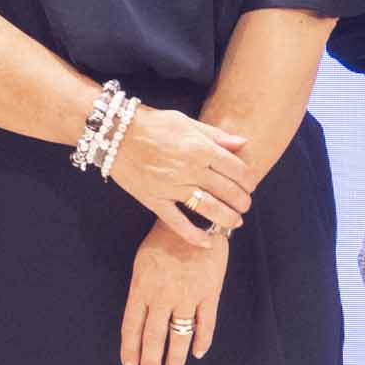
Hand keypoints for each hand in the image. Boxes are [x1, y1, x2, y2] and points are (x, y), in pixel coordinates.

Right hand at [104, 104, 257, 243]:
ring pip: (209, 209)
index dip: (249, 180)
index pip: (237, 169)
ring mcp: (172, 187)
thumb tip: (243, 143)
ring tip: (235, 222)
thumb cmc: (153, 124)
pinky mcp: (155, 200)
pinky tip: (206, 243)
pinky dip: (194, 236)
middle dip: (242, 201)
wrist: (114, 134)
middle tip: (245, 205)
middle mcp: (190, 169)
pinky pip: (177, 222)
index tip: (250, 185)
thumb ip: (216, 135)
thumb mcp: (187, 122)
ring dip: (227, 219)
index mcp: (200, 148)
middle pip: (228, 191)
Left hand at [123, 225, 226, 364]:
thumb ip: (141, 290)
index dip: (130, 349)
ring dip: (175, 357)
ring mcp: (188, 295)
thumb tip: (139, 316)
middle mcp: (162, 295)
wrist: (197, 217)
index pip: (132, 326)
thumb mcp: (142, 262)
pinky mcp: (210, 292)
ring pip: (179, 334)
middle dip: (150, 361)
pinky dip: (202, 340)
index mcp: (142, 287)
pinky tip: (197, 353)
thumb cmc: (164, 237)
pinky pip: (206, 323)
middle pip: (154, 336)